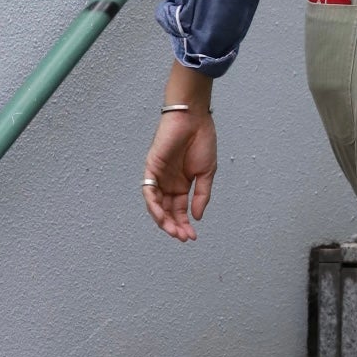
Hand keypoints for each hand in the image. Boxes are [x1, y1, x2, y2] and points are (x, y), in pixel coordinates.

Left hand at [143, 107, 216, 241]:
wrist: (194, 119)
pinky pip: (149, 191)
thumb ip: (201, 195)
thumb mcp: (207, 173)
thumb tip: (196, 216)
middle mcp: (168, 182)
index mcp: (182, 184)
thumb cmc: (202, 140)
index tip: (192, 236)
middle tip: (183, 237)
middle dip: (174, 226)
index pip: (180, 210)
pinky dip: (154, 205)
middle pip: (167, 210)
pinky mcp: (151, 168)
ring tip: (174, 231)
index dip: (185, 224)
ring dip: (163, 220)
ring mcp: (159, 176)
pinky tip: (162, 216)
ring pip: (156, 205)